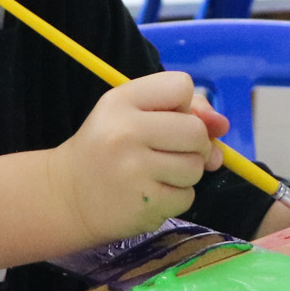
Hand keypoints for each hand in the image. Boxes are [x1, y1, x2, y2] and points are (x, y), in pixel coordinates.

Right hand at [48, 72, 225, 243]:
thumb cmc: (106, 149)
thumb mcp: (130, 115)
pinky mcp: (144, 204)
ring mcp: (134, 171)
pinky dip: (176, 197)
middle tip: (169, 151)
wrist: (66, 196)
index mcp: (121, 101)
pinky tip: (151, 194)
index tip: (165, 119)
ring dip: (186, 172)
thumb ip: (181, 110)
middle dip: (194, 143)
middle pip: (196, 130)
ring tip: (155, 174)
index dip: (183, 105)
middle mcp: (126, 132)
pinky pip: (187, 196)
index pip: (181, 86)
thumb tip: (222, 126)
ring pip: (196, 167)